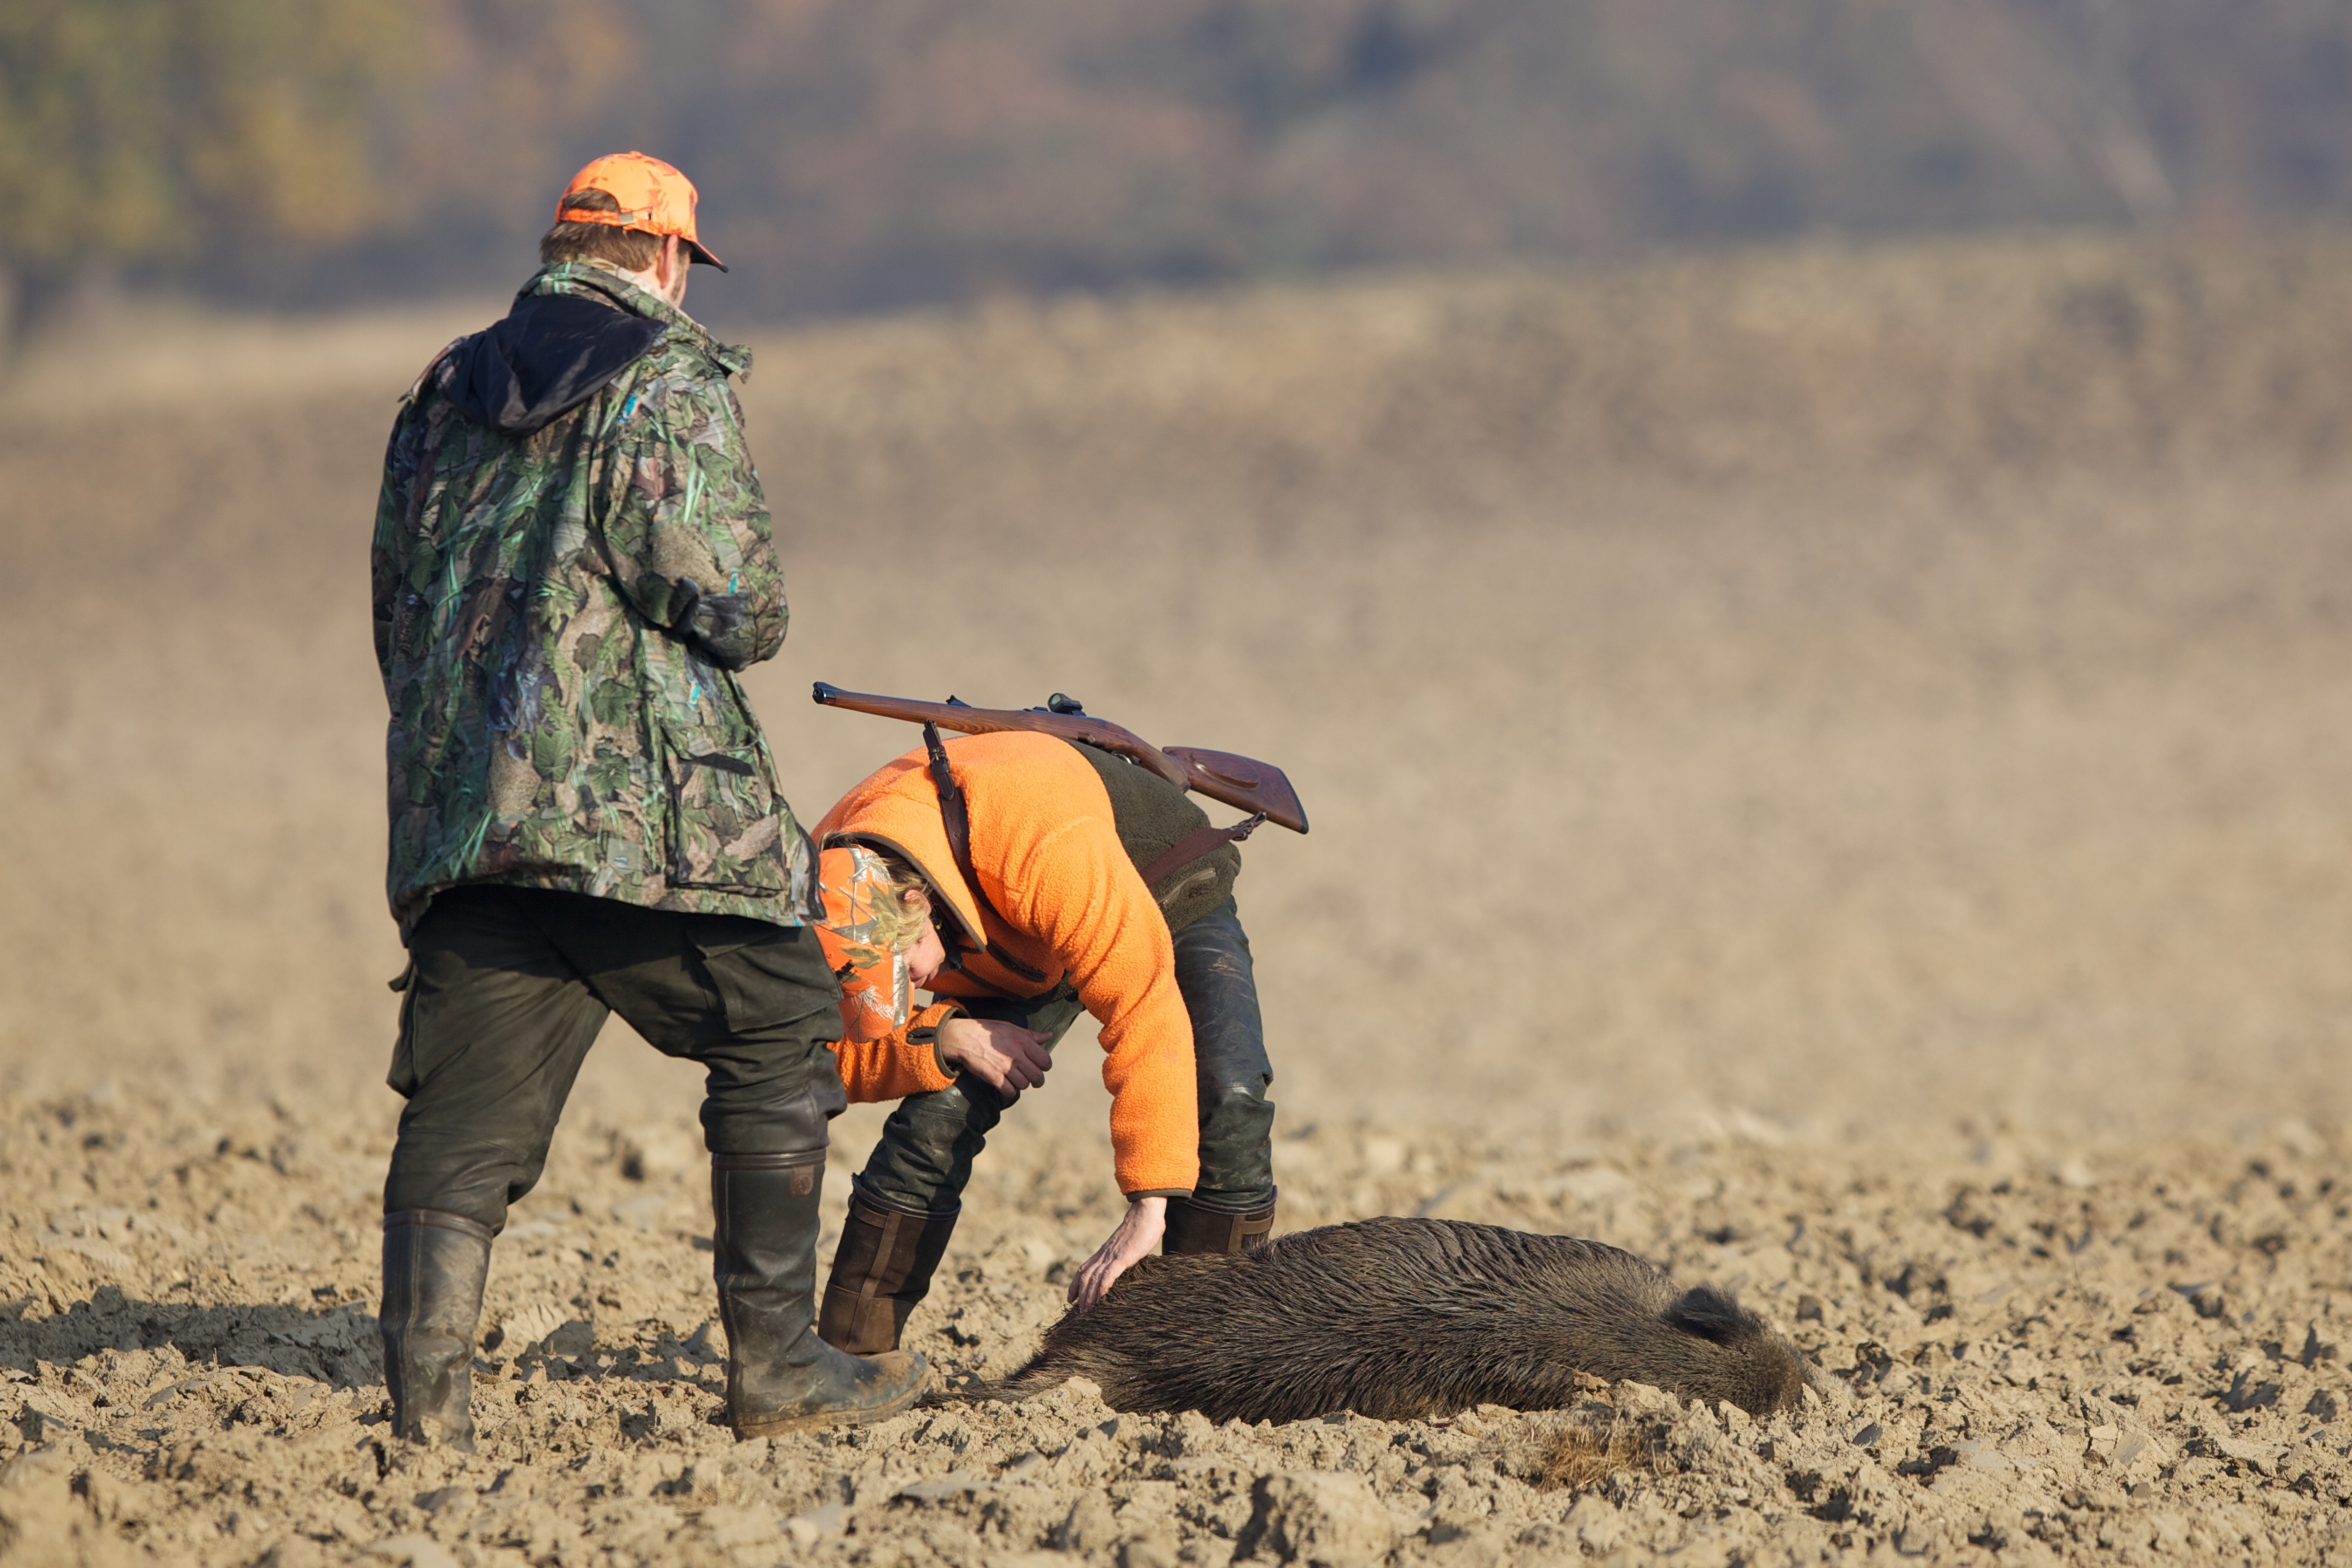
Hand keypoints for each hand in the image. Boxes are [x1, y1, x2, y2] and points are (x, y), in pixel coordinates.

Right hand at [937, 1017, 1053, 1096]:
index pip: (1045, 1061)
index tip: (1039, 1067)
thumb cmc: (988, 1031)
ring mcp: (1005, 1067)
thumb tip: (1049, 1035)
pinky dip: (1009, 1090)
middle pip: (1037, 1076)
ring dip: (1021, 1084)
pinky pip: (1010, 1091)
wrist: (964, 1038)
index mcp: (1023, 1041)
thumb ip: (1032, 1035)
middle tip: (1032, 1080)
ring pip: (1024, 1085)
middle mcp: (1016, 1055)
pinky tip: (1006, 1084)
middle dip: (1036, 1080)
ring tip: (1016, 1079)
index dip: (1044, 1066)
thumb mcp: (1011, 1028)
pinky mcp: (994, 1077)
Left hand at [1068, 1197, 1165, 1310]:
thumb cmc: (1140, 1228)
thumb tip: (1126, 1264)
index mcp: (1104, 1252)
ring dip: (1089, 1296)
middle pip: (1085, 1276)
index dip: (1075, 1285)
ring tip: (1088, 1311)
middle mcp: (1104, 1255)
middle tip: (1080, 1313)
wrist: (1145, 1213)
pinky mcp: (1123, 1257)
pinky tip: (1101, 1298)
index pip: (1083, 1269)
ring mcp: (1112, 1256)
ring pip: (1094, 1277)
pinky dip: (1103, 1286)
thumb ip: (1123, 1255)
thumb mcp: (1127, 1245)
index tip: (1070, 1299)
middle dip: (1081, 1295)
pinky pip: (1109, 1274)